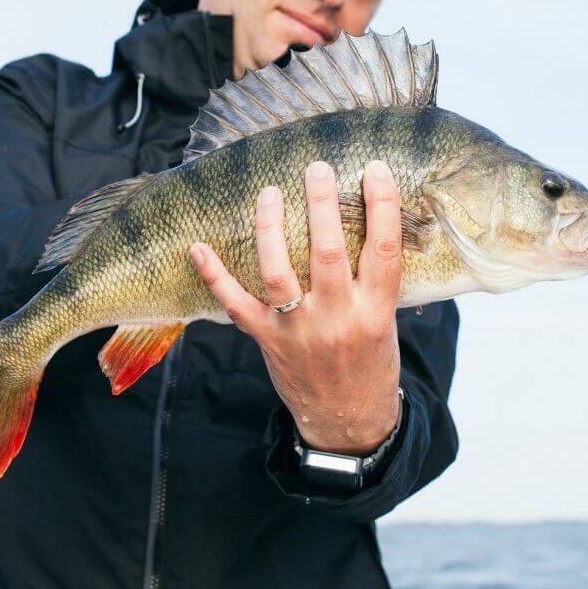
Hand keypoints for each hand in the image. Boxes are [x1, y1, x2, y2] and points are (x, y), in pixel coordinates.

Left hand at [189, 159, 402, 454]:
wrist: (347, 421)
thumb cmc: (371, 362)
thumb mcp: (388, 321)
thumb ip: (377, 279)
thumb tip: (374, 218)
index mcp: (376, 313)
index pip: (384, 252)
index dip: (382, 207)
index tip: (373, 170)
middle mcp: (338, 320)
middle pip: (328, 254)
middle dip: (321, 205)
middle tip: (316, 167)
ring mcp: (298, 331)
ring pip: (278, 272)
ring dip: (271, 228)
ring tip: (269, 192)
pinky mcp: (268, 341)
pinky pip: (236, 305)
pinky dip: (214, 276)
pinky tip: (199, 247)